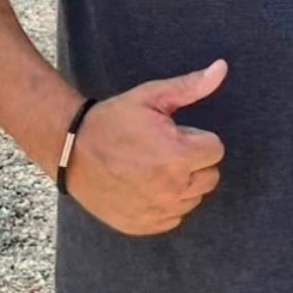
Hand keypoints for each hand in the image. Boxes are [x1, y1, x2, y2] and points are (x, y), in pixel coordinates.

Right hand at [65, 59, 227, 235]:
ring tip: (153, 168)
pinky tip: (145, 187)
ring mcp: (158, 210)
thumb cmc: (113, 120)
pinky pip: (174, 217)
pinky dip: (166, 204)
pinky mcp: (144, 225)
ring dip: (182, 184)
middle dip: (194, 162)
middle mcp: (172, 188)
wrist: (71, 150)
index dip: (196, 138)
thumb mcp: (151, 97)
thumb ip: (191, 86)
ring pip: (193, 199)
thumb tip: (222, 67)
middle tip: (163, 151)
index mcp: (179, 156)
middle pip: (210, 177)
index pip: (216, 150)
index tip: (174, 135)